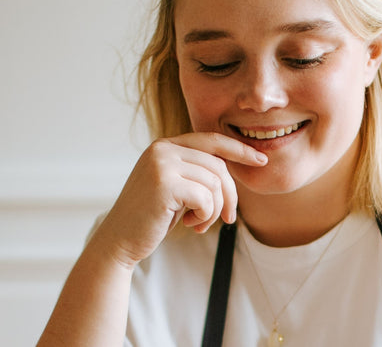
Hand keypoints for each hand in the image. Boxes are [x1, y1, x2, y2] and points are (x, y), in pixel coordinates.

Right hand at [91, 132, 266, 268]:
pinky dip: (206, 216)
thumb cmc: (151, 218)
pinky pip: (206, 198)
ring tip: (200, 224)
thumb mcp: (176, 188)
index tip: (261, 160)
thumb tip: (238, 167)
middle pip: (217, 165)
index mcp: (165, 146)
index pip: (211, 140)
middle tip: (229, 219)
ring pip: (214, 183)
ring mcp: (161, 164)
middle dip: (229, 195)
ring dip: (215, 210)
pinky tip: (190, 225)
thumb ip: (197, 173)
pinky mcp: (164, 183)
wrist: (119, 240)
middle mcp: (162, 149)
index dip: (239, 150)